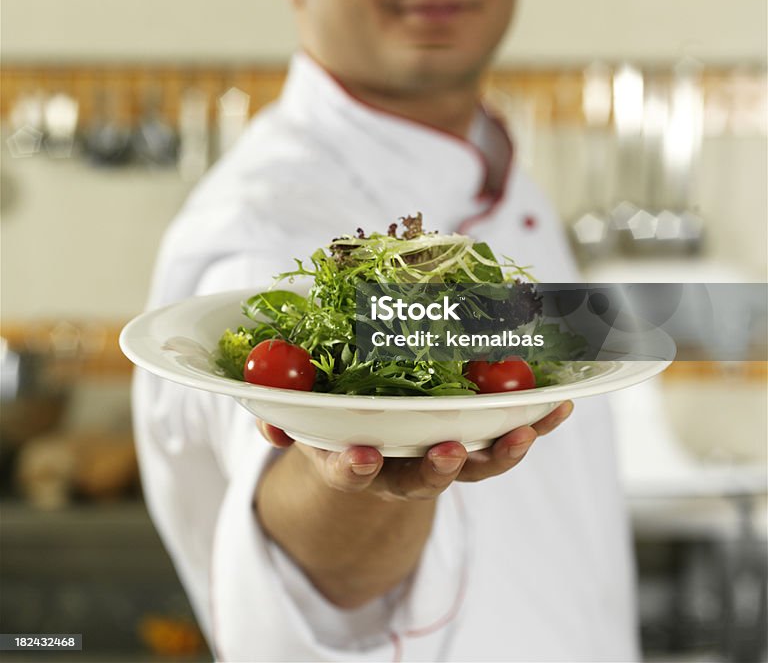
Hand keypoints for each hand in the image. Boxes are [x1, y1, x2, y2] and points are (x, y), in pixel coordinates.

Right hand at [256, 400, 572, 501]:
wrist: (373, 454)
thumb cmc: (335, 426)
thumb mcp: (304, 424)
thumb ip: (284, 420)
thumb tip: (266, 418)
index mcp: (357, 461)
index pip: (352, 470)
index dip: (355, 466)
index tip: (360, 456)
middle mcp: (404, 470)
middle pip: (424, 477)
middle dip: (437, 468)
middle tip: (450, 451)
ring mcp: (445, 460)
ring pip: (476, 465)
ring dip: (501, 451)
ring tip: (523, 431)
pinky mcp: (478, 446)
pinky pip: (509, 438)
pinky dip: (536, 424)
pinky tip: (561, 403)